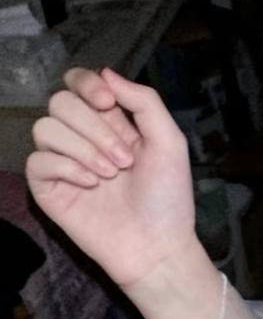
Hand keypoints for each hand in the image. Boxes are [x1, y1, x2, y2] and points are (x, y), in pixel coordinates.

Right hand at [26, 66, 197, 291]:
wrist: (156, 246)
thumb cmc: (167, 197)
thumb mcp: (169, 141)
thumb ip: (143, 101)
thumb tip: (105, 72)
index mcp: (110, 121)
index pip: (79, 82)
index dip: (87, 84)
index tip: (108, 103)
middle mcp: (82, 137)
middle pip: (60, 102)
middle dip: (94, 127)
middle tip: (124, 159)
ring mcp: (62, 162)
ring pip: (45, 128)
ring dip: (83, 148)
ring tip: (111, 174)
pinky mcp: (47, 188)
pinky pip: (38, 161)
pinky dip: (66, 168)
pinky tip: (91, 185)